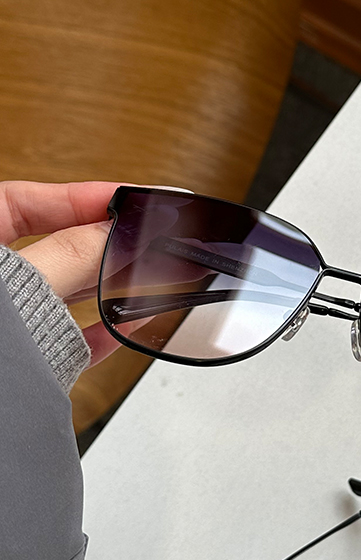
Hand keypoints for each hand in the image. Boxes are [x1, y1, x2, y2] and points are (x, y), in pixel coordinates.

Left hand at [0, 180, 125, 365]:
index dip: (76, 196)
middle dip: (100, 240)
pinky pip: (70, 337)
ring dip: (107, 282)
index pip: (20, 204)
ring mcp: (5, 326)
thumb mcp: (15, 288)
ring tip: (147, 273)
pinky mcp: (23, 363)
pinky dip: (104, 328)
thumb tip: (115, 231)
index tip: (123, 198)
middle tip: (141, 236)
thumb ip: (69, 256)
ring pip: (64, 292)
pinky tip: (133, 321)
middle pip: (51, 247)